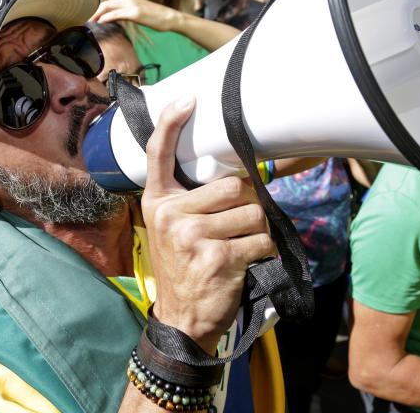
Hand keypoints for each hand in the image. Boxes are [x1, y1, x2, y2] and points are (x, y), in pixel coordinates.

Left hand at [91, 0, 178, 31]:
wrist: (169, 17)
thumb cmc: (154, 17)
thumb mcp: (136, 12)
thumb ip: (123, 13)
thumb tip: (110, 18)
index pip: (106, 2)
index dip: (95, 9)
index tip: (88, 16)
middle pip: (104, 3)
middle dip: (92, 11)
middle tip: (84, 19)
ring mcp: (131, 5)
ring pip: (108, 7)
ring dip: (96, 14)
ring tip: (89, 21)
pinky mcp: (135, 13)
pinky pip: (116, 14)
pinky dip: (106, 17)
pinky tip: (100, 21)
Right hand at [141, 96, 272, 354]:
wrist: (181, 319)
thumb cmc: (183, 267)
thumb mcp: (171, 228)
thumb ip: (189, 199)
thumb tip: (235, 173)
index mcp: (156, 202)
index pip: (158, 153)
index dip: (171, 123)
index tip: (188, 100)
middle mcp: (169, 214)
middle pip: (232, 186)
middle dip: (244, 204)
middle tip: (235, 225)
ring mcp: (192, 236)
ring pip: (252, 212)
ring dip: (256, 230)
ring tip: (238, 245)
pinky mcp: (218, 257)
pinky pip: (261, 239)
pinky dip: (263, 251)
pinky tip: (244, 262)